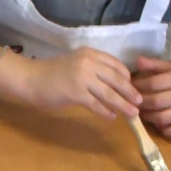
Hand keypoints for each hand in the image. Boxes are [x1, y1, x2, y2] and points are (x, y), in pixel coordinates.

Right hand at [1, 47, 141, 119]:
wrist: (30, 79)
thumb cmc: (51, 73)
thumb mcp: (75, 63)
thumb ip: (92, 68)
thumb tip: (112, 84)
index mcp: (89, 53)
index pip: (115, 64)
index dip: (127, 77)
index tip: (131, 87)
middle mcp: (88, 63)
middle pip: (116, 79)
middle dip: (130, 92)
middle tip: (140, 102)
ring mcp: (82, 78)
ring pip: (109, 93)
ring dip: (123, 104)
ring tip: (132, 114)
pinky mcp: (76, 93)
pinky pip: (96, 104)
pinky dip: (106, 111)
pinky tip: (112, 117)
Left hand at [133, 58, 170, 138]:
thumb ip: (155, 65)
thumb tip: (138, 61)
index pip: (154, 83)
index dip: (139, 86)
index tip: (131, 87)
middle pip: (157, 102)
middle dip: (141, 103)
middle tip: (134, 103)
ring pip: (164, 118)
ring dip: (149, 117)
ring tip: (144, 113)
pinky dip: (165, 130)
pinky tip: (159, 123)